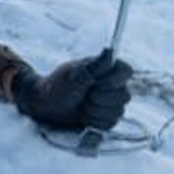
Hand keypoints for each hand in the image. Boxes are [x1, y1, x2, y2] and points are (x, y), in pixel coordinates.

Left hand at [11, 50, 132, 131]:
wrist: (47, 106)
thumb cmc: (58, 85)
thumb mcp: (75, 74)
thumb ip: (95, 65)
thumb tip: (110, 50)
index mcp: (107, 68)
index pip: (126, 71)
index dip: (113, 80)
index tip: (95, 82)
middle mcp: (113, 84)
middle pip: (124, 96)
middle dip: (99, 99)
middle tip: (83, 95)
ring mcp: (112, 102)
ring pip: (118, 112)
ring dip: (94, 111)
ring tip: (81, 105)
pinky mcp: (107, 117)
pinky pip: (110, 124)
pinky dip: (94, 121)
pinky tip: (84, 115)